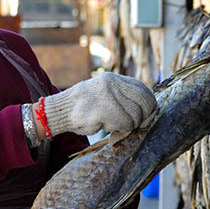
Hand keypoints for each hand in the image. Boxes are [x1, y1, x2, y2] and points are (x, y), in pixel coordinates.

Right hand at [38, 73, 157, 136]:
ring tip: (112, 124)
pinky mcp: (104, 110)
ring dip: (128, 125)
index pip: (142, 89)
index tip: (148, 114)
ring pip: (135, 115)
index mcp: (114, 79)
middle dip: (144, 116)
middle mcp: (113, 84)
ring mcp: (108, 96)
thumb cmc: (85, 107)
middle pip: (143, 102)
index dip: (149, 103)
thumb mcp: (105, 93)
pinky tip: (105, 126)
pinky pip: (124, 123)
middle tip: (138, 125)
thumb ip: (122, 96)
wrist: (59, 111)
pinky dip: (118, 129)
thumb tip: (147, 108)